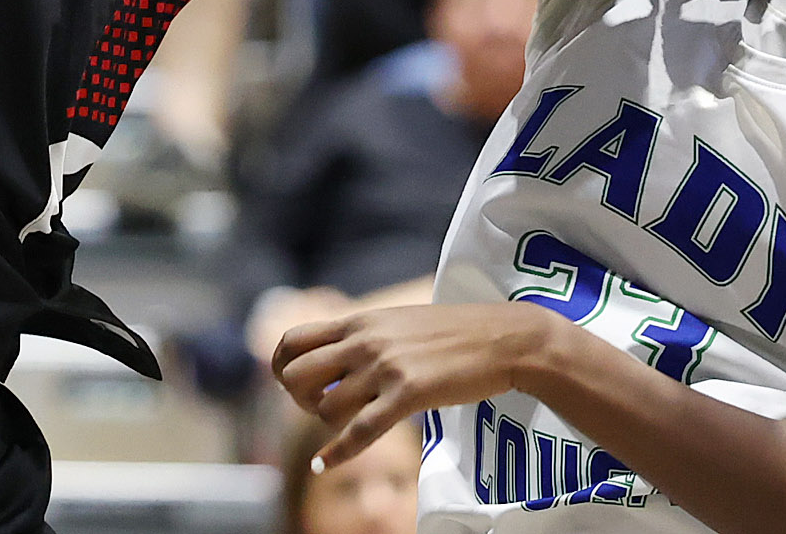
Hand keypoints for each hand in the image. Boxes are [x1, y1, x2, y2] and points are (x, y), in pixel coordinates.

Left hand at [272, 301, 552, 468]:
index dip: (283, 369)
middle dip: (298, 399)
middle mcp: (363, 341)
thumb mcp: (396, 322)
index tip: (293, 386)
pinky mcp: (408, 394)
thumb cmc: (453, 333)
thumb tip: (334, 360)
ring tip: (346, 426)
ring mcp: (384, 367)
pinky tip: (322, 465)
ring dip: (329, 424)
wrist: (503, 339)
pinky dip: (336, 453)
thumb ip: (363, 337)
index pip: (293, 341)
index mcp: (358, 321)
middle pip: (297, 374)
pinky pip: (359, 431)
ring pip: (326, 406)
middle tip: (317, 408)